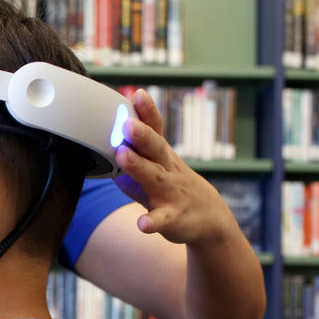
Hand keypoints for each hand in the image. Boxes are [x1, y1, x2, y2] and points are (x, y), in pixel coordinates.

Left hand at [113, 88, 232, 246]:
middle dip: (142, 135)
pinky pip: (161, 220)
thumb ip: (133, 156)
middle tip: (126, 123)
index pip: (156, 130)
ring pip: (154, 178)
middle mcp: (168, 170)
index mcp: (162, 156)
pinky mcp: (172, 218)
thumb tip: (109, 142)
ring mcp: (171, 193)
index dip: (147, 112)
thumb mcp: (157, 168)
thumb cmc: (174, 188)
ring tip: (122, 154)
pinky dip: (151, 222)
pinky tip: (142, 224)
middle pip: (155, 148)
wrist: (210, 220)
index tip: (137, 94)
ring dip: (138, 166)